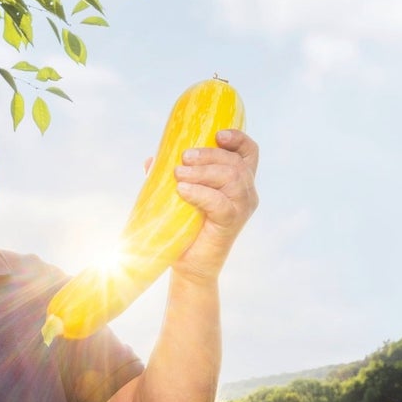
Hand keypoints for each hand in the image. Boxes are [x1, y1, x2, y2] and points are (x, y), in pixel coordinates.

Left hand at [171, 129, 258, 283]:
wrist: (190, 266)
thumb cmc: (187, 230)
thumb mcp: (181, 196)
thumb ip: (174, 176)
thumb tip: (152, 160)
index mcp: (240, 182)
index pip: (248, 153)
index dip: (237, 139)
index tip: (217, 134)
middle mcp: (246, 193)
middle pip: (234, 162)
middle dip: (208, 155)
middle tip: (183, 159)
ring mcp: (242, 209)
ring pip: (230, 177)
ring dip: (202, 172)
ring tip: (179, 175)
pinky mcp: (232, 223)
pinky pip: (219, 202)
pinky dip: (200, 193)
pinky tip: (183, 191)